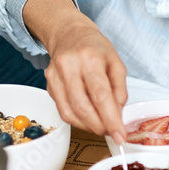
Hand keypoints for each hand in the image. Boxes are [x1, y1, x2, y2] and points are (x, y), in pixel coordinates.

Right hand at [22, 0, 126, 141]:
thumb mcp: (116, 62)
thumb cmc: (95, 47)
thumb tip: (118, 115)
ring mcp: (54, 76)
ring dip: (88, 126)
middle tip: (111, 132)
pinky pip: (62, 110)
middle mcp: (69, 66)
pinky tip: (88, 117)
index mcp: (89, 58)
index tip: (120, 136)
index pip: (101, 95)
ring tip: (101, 125)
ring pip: (70, 112)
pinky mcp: (48, 85)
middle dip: (99, 126)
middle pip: (83, 107)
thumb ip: (120, 89)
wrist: (69, 34)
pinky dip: (77, 120)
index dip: (111, 120)